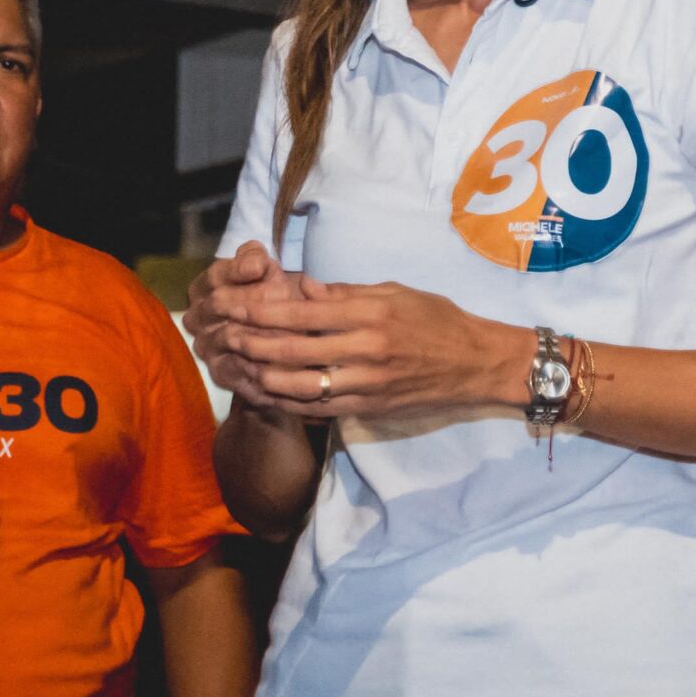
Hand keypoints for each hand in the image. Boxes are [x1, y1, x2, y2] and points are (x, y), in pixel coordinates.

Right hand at [184, 242, 307, 408]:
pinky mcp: (220, 373)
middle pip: (219, 303)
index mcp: (205, 287)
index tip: (262, 267)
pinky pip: (235, 371)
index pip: (215, 275)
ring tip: (290, 330)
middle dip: (255, 298)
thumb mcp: (265, 271)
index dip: (237, 269)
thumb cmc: (271, 294)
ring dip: (261, 332)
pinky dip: (259, 366)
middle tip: (285, 297)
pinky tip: (282, 363)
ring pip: (230, 336)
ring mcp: (207, 346)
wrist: (280, 334)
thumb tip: (255, 264)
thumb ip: (255, 259)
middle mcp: (198, 317)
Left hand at [218, 280, 527, 421]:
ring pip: (295, 386)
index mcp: (369, 315)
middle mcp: (363, 351)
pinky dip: (284, 401)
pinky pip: (315, 408)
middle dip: (248, 342)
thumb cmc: (437, 320)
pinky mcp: (366, 409)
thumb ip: (345, 292)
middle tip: (221, 334)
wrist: (475, 364)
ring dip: (257, 376)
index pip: (300, 312)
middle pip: (289, 351)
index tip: (230, 303)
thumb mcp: (395, 292)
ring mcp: (364, 385)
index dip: (258, 309)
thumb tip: (302, 287)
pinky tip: (263, 391)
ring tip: (234, 365)